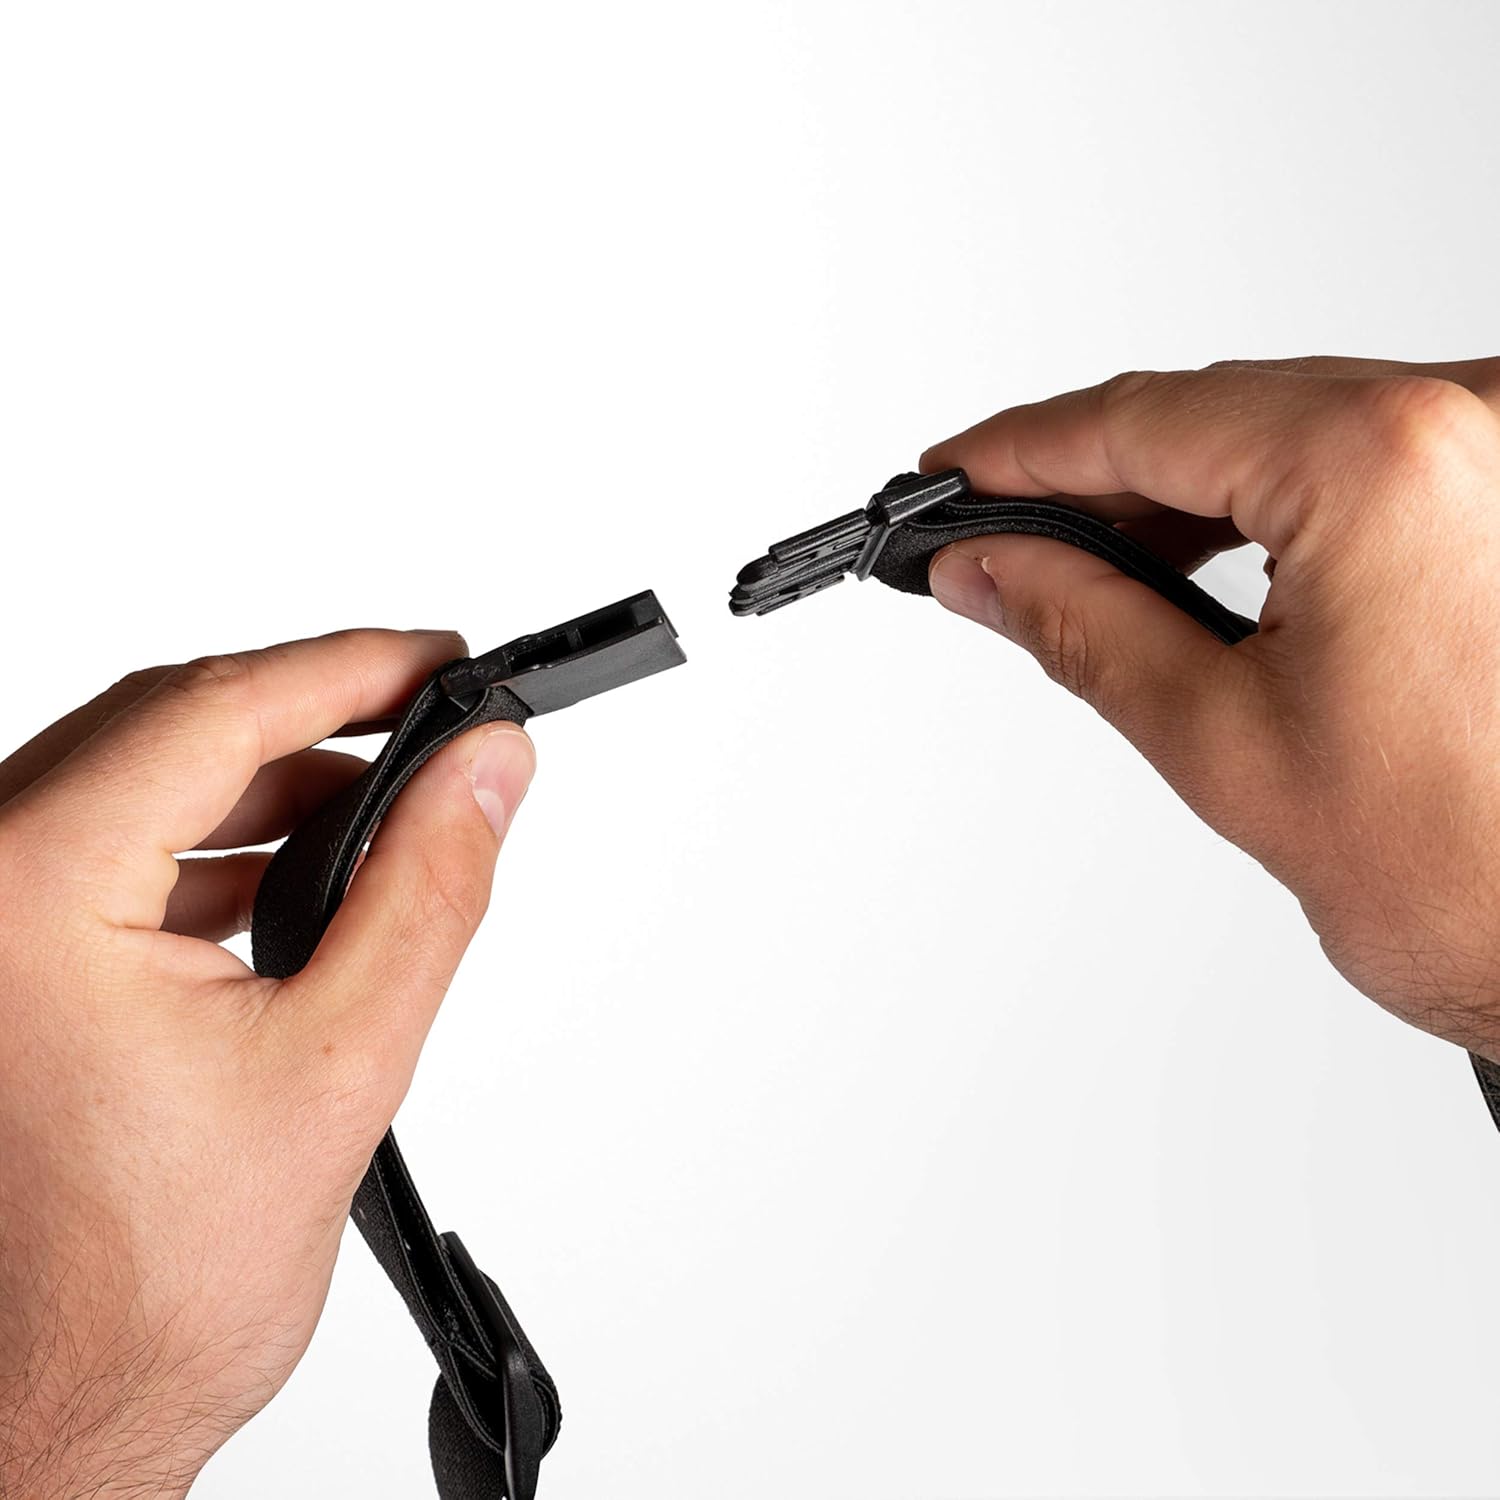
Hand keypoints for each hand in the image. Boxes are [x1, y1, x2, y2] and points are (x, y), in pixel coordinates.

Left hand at [0, 631, 535, 1496]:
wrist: (51, 1419)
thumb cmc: (145, 1293)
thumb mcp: (338, 1063)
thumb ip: (429, 890)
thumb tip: (490, 773)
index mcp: (26, 898)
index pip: (215, 710)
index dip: (353, 668)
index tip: (444, 658)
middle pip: (169, 723)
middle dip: (318, 715)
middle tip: (436, 716)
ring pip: (137, 778)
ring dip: (268, 780)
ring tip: (391, 803)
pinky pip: (104, 845)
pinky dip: (210, 840)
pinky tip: (297, 870)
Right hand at [922, 356, 1499, 1057]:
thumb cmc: (1482, 878)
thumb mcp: (1228, 745)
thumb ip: (1085, 627)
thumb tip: (988, 570)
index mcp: (1387, 467)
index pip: (1149, 421)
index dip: (1023, 450)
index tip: (953, 477)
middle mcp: (1474, 422)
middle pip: (1220, 410)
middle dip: (1090, 474)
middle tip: (990, 529)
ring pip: (1293, 426)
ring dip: (1176, 489)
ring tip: (1076, 557)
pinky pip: (1368, 454)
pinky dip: (1271, 497)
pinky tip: (1198, 547)